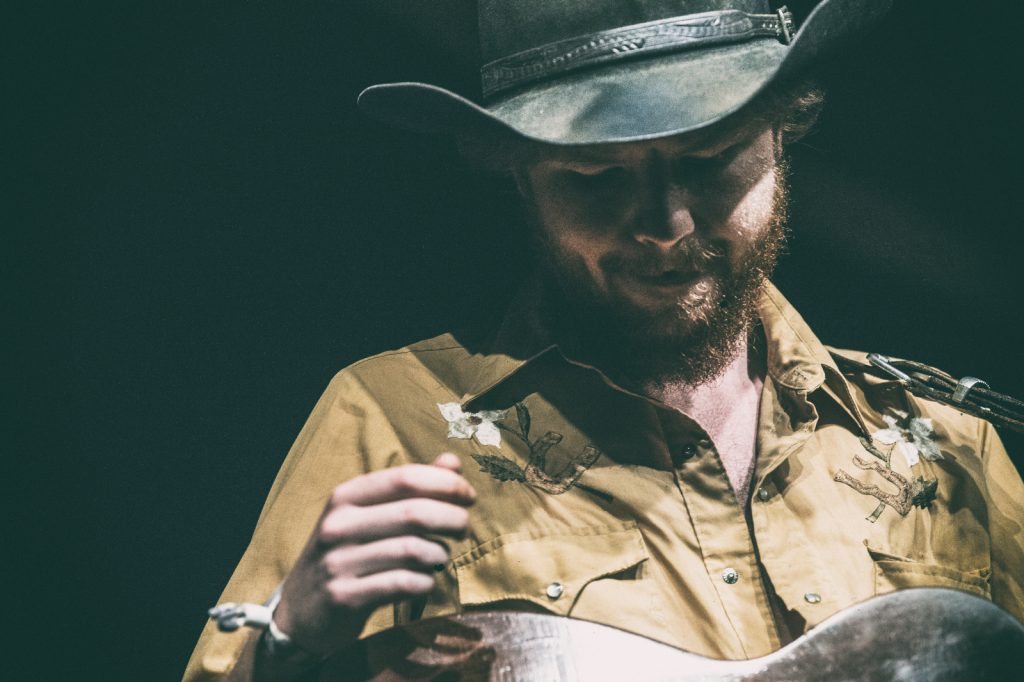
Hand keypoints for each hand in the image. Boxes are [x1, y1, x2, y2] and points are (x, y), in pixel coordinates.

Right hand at [271, 453, 474, 656]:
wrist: (300, 611)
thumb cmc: (346, 555)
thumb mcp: (368, 515)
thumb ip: (410, 488)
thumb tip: (452, 462)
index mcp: (346, 496)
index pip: (406, 478)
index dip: (446, 484)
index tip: (468, 496)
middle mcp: (339, 525)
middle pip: (415, 513)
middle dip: (452, 518)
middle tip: (463, 528)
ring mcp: (338, 562)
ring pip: (413, 550)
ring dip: (440, 554)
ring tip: (440, 557)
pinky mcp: (344, 597)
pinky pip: (403, 584)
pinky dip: (425, 582)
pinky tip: (425, 582)